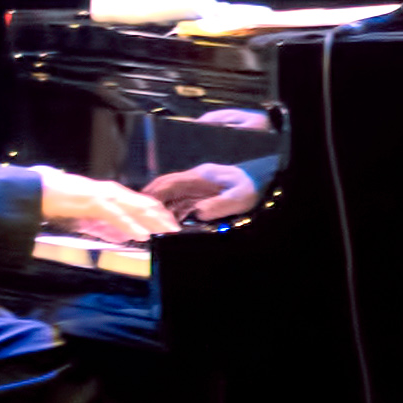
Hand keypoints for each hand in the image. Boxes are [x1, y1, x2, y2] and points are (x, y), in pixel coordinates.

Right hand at [40, 170, 177, 244]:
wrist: (40, 190)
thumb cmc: (63, 202)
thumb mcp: (89, 219)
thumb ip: (106, 228)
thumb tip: (121, 238)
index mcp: (113, 195)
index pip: (143, 204)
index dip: (160, 214)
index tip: (172, 226)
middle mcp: (113, 192)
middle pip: (145, 205)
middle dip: (163, 217)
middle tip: (178, 230)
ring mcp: (104, 195)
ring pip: (136, 208)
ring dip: (154, 221)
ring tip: (168, 231)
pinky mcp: (93, 202)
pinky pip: (116, 216)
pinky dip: (131, 225)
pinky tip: (142, 234)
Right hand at [139, 162, 268, 225]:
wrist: (265, 180)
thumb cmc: (253, 186)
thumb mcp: (239, 197)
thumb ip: (219, 205)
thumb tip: (198, 213)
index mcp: (201, 176)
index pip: (170, 182)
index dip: (154, 192)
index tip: (141, 204)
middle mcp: (196, 181)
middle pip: (165, 189)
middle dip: (150, 201)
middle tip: (137, 217)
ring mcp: (198, 188)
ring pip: (171, 198)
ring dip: (160, 210)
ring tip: (148, 224)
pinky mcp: (202, 197)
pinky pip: (181, 205)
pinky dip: (171, 214)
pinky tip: (167, 225)